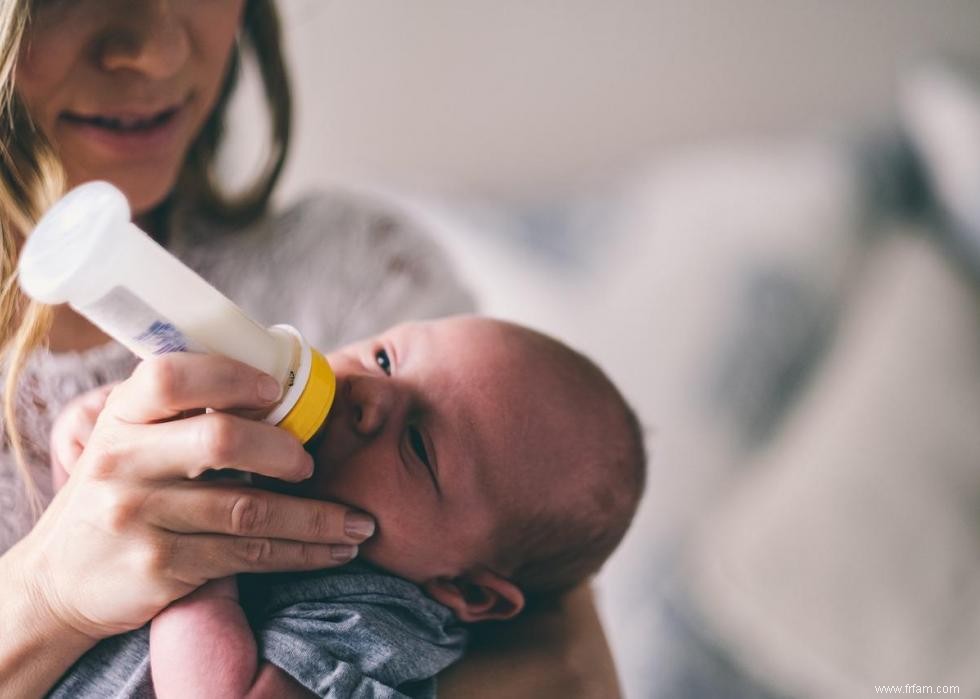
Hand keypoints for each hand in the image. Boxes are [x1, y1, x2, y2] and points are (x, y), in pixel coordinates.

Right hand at [14, 353, 371, 640]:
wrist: (59, 579)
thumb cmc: (118, 493)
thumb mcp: (130, 441)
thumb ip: (182, 414)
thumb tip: (275, 386)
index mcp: (122, 416)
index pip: (172, 377)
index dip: (232, 378)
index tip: (275, 391)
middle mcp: (123, 462)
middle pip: (221, 440)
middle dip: (284, 451)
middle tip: (311, 464)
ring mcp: (140, 517)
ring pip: (249, 509)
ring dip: (317, 518)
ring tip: (358, 522)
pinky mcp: (161, 566)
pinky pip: (248, 555)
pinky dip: (301, 553)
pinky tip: (333, 549)